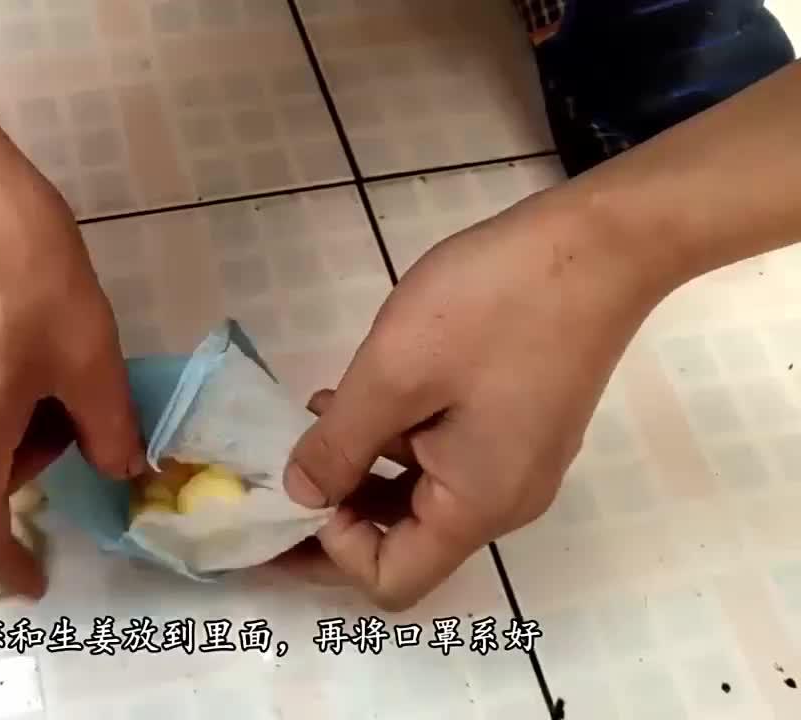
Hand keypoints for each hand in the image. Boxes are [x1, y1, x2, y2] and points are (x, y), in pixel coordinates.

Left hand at [278, 190, 667, 609]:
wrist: (599, 245)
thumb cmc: (493, 305)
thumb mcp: (394, 373)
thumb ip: (339, 444)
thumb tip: (300, 496)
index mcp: (476, 505)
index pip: (391, 579)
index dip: (332, 548)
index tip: (294, 491)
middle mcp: (501, 502)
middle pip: (404, 543)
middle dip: (336, 513)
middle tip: (276, 472)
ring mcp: (514, 464)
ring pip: (418, 496)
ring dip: (360, 469)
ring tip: (311, 417)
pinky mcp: (517, 427)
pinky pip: (442, 458)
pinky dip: (394, 439)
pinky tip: (359, 395)